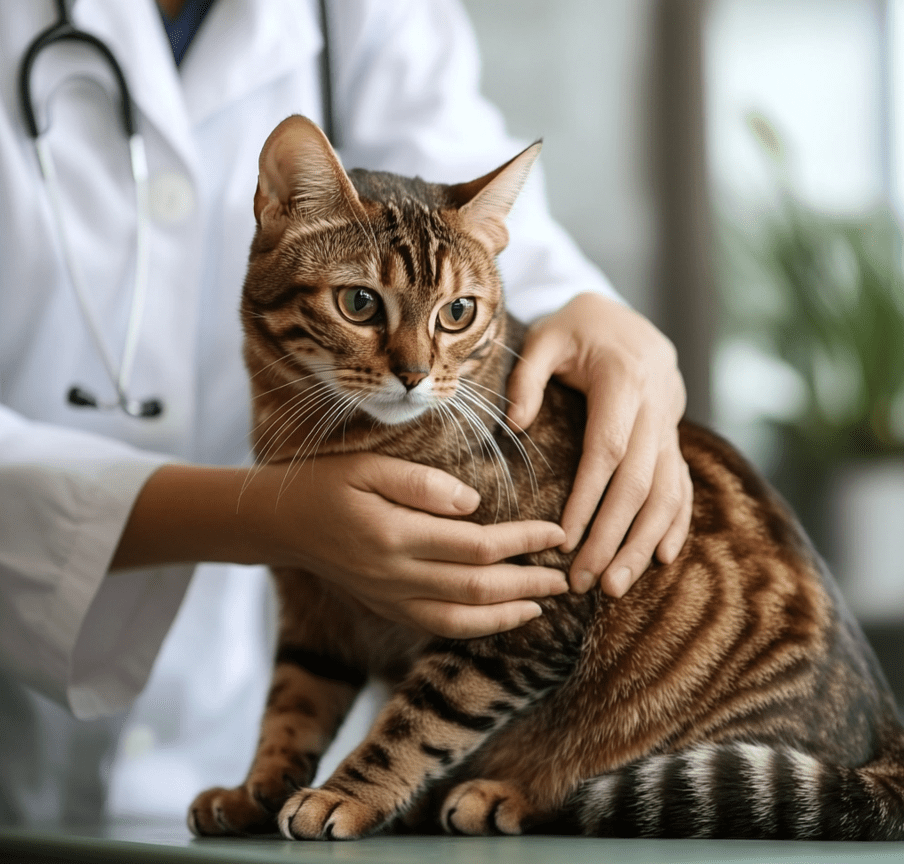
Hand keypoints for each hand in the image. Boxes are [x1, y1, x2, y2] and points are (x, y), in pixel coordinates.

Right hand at [245, 453, 567, 637]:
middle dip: (528, 584)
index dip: (522, 542)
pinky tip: (498, 618)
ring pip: (460, 621)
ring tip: (543, 604)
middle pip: (476, 589)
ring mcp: (389, 599)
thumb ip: (422, 484)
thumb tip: (475, 504)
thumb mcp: (369, 466)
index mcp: (395, 535)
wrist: (282, 525)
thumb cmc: (327, 484)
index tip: (557, 532)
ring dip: (506, 615)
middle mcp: (395, 576)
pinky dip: (474, 628)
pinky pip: (436, 628)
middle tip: (566, 576)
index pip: (476, 545)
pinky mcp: (385, 608)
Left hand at [505, 293, 691, 596]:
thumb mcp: (545, 337)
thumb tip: (515, 425)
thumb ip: (527, 377)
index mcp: (624, 379)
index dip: (590, 496)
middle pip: (640, 482)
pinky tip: (661, 557)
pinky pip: (683, 483)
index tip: (567, 538)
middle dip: (615, 537)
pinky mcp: (674, 434)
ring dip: (644, 542)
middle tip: (588, 582)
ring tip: (617, 585)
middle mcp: (657, 405)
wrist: (624, 315)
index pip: (607, 449)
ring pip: (668, 491)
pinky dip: (675, 522)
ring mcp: (672, 422)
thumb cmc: (575, 327)